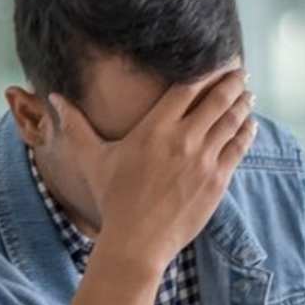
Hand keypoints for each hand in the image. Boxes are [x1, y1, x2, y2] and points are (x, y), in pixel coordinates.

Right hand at [51, 70, 255, 274]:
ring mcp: (204, 160)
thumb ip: (75, 125)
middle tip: (240, 71)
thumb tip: (53, 96)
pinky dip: (246, 132)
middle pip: (216, 99)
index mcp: (155, 128)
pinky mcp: (217, 181)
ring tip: (248, 94)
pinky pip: (238, 148)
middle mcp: (183, 139)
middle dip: (232, 81)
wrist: (137, 241)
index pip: (188, 87)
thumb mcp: (92, 158)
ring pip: (231, 121)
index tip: (218, 62)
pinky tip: (250, 124)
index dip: (207, 71)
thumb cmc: (113, 199)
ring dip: (242, 103)